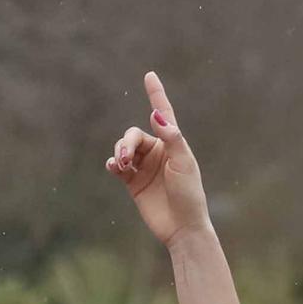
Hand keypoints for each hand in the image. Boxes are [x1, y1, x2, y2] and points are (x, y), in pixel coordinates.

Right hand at [106, 71, 212, 248]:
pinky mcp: (133, 183)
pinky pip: (117, 167)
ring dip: (119, 152)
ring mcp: (144, 167)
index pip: (162, 114)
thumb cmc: (189, 195)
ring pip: (123, 149)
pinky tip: (114, 167)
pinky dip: (113, 163)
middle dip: (126, 142)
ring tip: (121, 165)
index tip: (149, 75)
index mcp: (173, 144)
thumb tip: (155, 115)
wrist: (182, 228)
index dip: (156, 95)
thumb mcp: (184, 164)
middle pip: (133, 135)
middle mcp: (157, 152)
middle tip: (126, 158)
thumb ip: (171, 138)